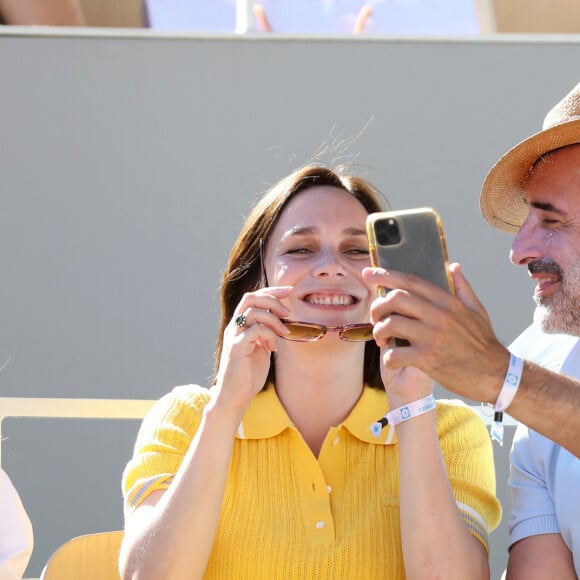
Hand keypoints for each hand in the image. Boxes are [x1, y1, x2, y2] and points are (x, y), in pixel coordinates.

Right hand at [213, 286, 291, 414]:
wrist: (235, 397)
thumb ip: (267, 334)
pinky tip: (272, 347)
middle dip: (272, 298)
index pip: (253, 297)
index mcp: (240, 325)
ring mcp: (233, 336)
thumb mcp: (261, 349)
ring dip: (274, 320)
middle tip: (287, 312)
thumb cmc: (248, 375)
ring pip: (254, 312)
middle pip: (251, 298)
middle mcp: (234, 327)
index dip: (271, 290)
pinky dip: (269, 335)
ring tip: (283, 332)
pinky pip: (255, 330)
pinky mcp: (236, 347)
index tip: (289, 291)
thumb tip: (282, 322)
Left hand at [363, 263, 508, 403]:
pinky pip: (395, 353)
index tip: (369, 272)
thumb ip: (462, 287)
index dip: (386, 275)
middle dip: (378, 305)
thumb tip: (454, 267)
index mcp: (447, 301)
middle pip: (396, 299)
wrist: (496, 375)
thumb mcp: (477, 310)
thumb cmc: (483, 343)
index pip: (411, 281)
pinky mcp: (427, 359)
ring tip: (382, 338)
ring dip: (379, 331)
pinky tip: (393, 358)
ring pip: (390, 324)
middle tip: (375, 315)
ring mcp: (432, 337)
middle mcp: (438, 315)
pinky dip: (388, 356)